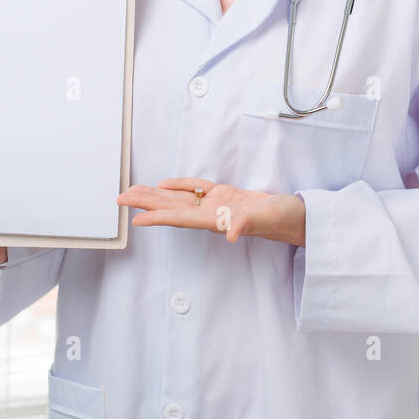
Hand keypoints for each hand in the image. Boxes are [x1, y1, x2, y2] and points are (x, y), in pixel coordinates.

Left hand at [116, 178, 305, 246]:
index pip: (181, 218)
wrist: (299, 217)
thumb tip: (230, 233)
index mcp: (217, 220)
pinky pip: (197, 190)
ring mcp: (218, 206)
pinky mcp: (226, 197)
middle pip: (172, 208)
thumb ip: (246, 224)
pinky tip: (165, 185)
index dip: (157, 216)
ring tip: (133, 191)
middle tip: (120, 198)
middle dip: (146, 203)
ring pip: (180, 199)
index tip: (135, 218)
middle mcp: (212, 215)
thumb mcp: (266, 218)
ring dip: (156, 195)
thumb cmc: (284, 219)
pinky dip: (180, 185)